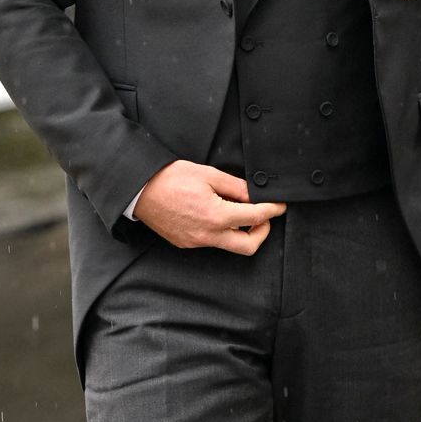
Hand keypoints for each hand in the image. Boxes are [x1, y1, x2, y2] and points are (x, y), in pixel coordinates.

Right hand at [134, 160, 285, 253]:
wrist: (139, 190)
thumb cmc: (170, 178)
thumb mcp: (208, 174)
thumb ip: (236, 187)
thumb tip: (255, 194)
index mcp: (216, 216)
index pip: (256, 217)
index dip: (273, 210)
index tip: (280, 206)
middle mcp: (208, 235)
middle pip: (248, 246)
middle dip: (262, 232)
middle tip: (263, 217)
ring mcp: (196, 242)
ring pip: (229, 245)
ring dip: (240, 232)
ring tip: (237, 212)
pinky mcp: (186, 243)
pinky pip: (211, 242)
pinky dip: (221, 231)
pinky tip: (216, 215)